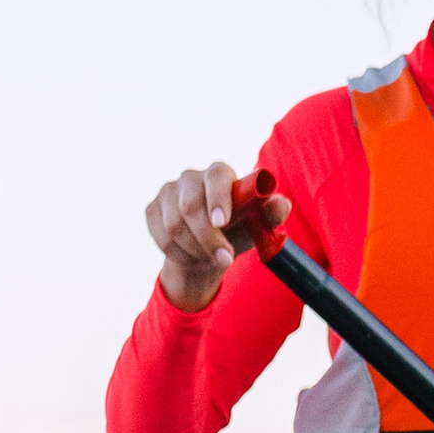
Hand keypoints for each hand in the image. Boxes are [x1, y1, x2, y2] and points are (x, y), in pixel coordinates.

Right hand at [146, 160, 289, 311]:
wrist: (207, 250)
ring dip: (194, 249)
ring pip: (173, 225)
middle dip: (207, 238)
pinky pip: (159, 235)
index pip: (215, 179)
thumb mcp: (257, 226)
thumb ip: (270, 214)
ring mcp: (169, 191)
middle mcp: (191, 177)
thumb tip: (281, 204)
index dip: (217, 200)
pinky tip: (190, 255)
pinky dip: (177, 253)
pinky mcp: (152, 208)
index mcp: (219, 173)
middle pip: (190, 207)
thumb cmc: (237, 231)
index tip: (223, 224)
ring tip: (209, 257)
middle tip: (224, 259)